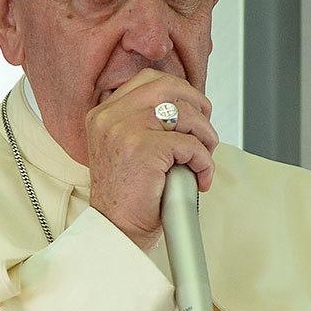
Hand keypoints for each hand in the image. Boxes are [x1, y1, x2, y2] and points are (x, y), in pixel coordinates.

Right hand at [87, 68, 218, 249]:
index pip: (149, 80)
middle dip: (198, 106)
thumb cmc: (127, 197)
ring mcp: (125, 130)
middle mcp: (110, 117)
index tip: (193, 111)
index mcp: (104, 113)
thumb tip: (188, 108)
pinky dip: (204, 162)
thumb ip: (145, 123)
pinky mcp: (144, 149)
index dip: (180, 91)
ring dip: (206, 136)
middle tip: (205, 131)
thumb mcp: (126, 148)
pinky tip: (200, 178)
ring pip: (186, 114)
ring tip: (203, 158)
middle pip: (170, 87)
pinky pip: (191, 145)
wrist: (117, 230)